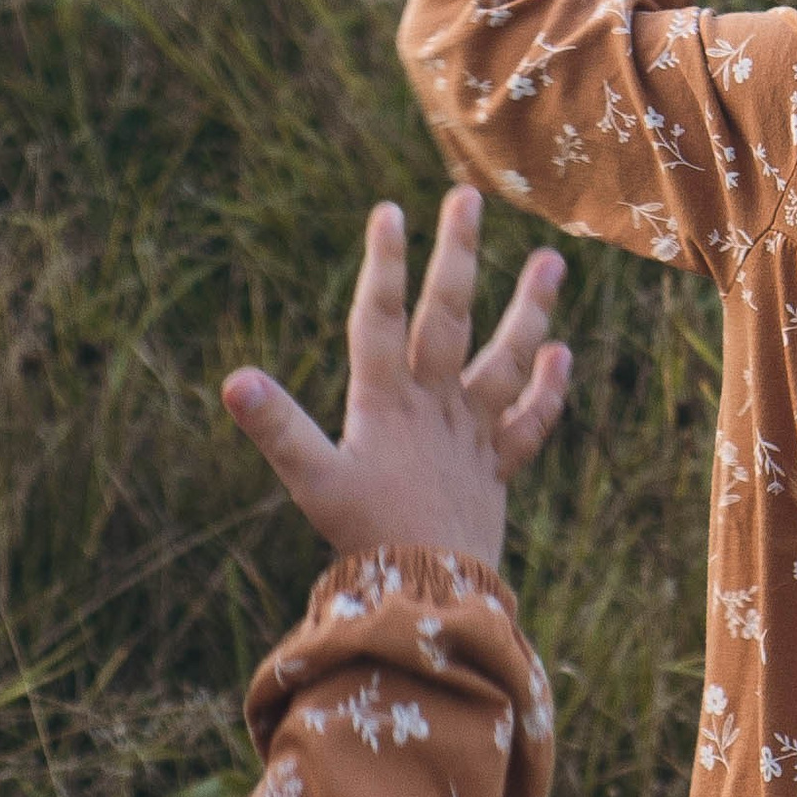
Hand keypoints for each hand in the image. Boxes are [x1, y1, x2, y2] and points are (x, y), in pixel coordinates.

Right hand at [223, 190, 570, 570]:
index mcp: (385, 403)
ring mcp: (472, 434)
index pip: (378, 320)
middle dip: (456, 256)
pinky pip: (529, 425)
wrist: (427, 598)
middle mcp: (434, 407)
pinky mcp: (497, 468)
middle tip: (469, 198)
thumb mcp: (312, 480)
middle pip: (447, 319)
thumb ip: (277, 426)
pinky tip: (561, 353)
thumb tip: (235, 379)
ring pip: (506, 361)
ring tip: (553, 260)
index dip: (383, 265)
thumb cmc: (362, 538)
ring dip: (530, 310)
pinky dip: (548, 392)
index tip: (390, 211)